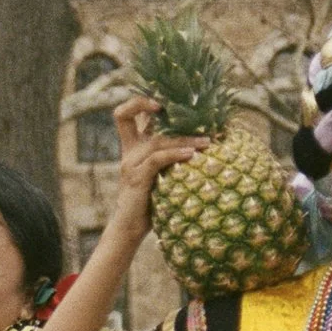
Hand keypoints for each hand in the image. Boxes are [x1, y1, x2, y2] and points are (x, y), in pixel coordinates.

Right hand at [109, 96, 205, 233]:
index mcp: (132, 148)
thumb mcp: (158, 174)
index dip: (138, 103)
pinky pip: (157, 160)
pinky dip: (176, 154)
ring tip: (207, 141)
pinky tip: (192, 155)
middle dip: (145, 103)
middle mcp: (128, 152)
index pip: (124, 115)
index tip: (161, 102)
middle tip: (178, 106)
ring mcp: (131, 164)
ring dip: (184, 139)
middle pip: (124, 115)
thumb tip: (199, 145)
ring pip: (156, 140)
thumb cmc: (148, 201)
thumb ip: (168, 157)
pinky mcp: (137, 178)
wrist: (130, 228)